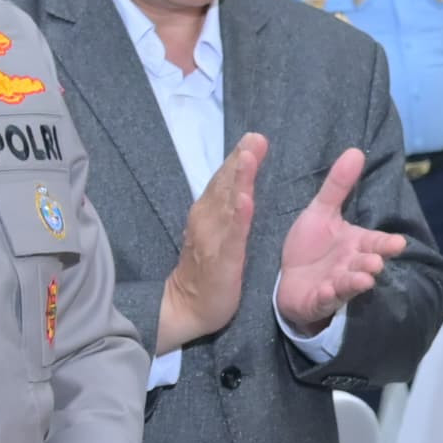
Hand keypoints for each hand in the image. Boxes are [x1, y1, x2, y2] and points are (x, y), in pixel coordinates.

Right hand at [159, 136, 263, 350]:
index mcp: (208, 212)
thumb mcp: (217, 232)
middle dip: (240, 160)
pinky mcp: (223, 260)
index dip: (238, 158)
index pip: (223, 180)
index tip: (254, 136)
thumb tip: (242, 184)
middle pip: (224, 184)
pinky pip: (232, 236)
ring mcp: (213, 238)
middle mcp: (207, 219)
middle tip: (255, 137)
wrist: (186, 306)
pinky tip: (246, 202)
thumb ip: (227, 207)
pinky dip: (238, 218)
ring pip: (227, 204)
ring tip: (249, 156)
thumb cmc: (206, 269)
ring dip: (239, 179)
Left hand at [272, 146, 408, 330]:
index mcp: (356, 244)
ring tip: (365, 279)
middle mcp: (351, 265)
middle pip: (366, 263)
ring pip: (350, 283)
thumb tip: (355, 150)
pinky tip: (328, 290)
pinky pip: (325, 298)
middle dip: (372, 263)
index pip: (376, 242)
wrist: (288, 280)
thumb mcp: (321, 212)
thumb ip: (338, 186)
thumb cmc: (311, 247)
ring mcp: (336, 285)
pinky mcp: (318, 300)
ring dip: (357, 281)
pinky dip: (328, 295)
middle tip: (378, 262)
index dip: (386, 244)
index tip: (398, 243)